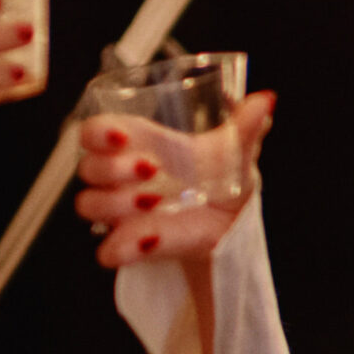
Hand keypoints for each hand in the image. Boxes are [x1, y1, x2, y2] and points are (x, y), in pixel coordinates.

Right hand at [74, 91, 274, 270]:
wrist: (231, 223)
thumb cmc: (221, 179)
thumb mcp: (234, 153)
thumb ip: (243, 128)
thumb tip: (264, 102)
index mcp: (137, 144)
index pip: (94, 132)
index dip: (98, 132)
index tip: (120, 135)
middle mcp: (121, 177)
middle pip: (89, 168)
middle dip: (112, 167)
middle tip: (150, 168)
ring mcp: (121, 213)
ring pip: (90, 205)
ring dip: (117, 203)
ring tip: (154, 201)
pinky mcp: (128, 246)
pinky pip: (107, 251)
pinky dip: (123, 246)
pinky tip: (148, 239)